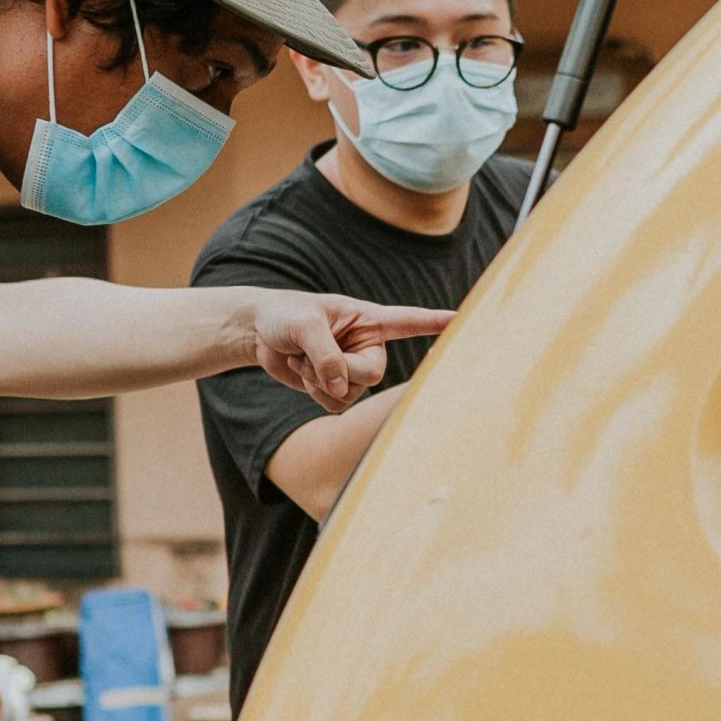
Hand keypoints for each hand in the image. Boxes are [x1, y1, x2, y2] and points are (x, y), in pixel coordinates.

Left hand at [239, 291, 457, 410]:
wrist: (259, 333)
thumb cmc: (285, 315)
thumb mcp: (304, 324)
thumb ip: (326, 354)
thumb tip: (343, 387)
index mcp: (368, 320)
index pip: (408, 322)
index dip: (435, 323)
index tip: (461, 321)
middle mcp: (367, 346)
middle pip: (372, 374)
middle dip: (340, 371)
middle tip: (313, 357)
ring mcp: (353, 369)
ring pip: (352, 393)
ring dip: (320, 382)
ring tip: (304, 359)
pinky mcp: (337, 388)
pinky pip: (335, 405)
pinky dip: (315, 392)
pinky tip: (304, 375)